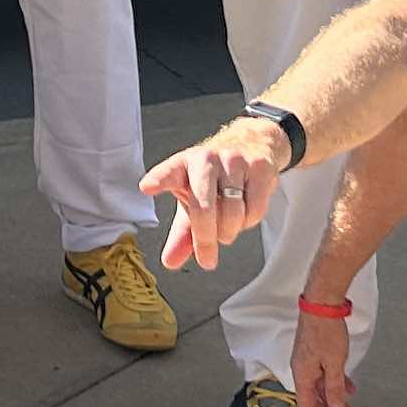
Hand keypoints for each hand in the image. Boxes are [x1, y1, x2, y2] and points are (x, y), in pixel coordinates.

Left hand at [143, 118, 285, 270]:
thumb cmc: (215, 178)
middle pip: (204, 208)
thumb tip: (171, 261)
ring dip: (229, 231)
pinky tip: (244, 213)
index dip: (159, 180)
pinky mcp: (259, 167)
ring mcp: (234, 161)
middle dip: (205, 240)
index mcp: (182, 166)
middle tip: (207, 259)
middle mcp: (206, 160)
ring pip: (232, 213)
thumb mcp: (193, 201)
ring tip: (226, 227)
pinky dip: (249, 222)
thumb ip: (182, 234)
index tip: (147, 187)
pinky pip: (255, 209)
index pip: (168, 173)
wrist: (252, 145)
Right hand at [293, 311, 356, 406]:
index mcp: (302, 375)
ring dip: (332, 400)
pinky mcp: (315, 353)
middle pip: (312, 400)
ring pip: (319, 388)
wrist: (322, 304)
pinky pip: (324, 374)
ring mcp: (308, 361)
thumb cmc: (325, 330)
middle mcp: (302, 370)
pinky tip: (349, 388)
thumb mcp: (334, 363)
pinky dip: (335, 383)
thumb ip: (334, 387)